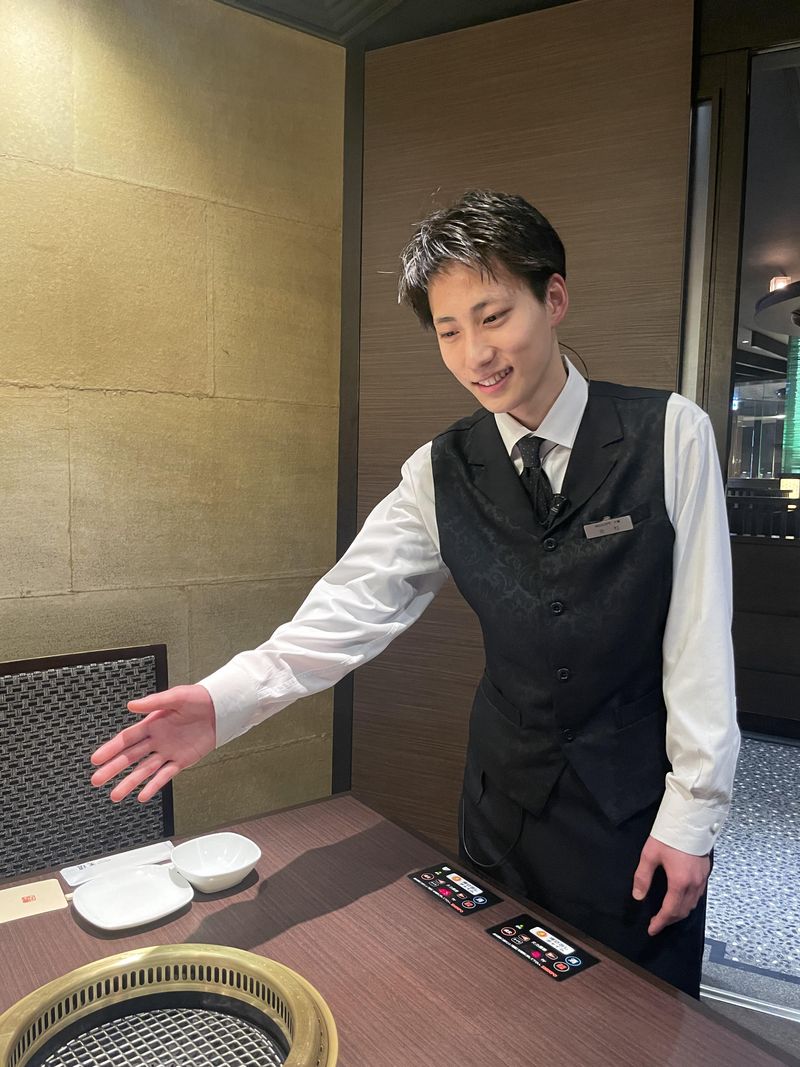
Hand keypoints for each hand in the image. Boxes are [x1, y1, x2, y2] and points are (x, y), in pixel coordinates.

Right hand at [90, 684, 215, 802]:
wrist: (222, 708)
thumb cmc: (199, 698)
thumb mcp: (176, 696)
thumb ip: (154, 702)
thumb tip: (131, 705)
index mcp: (152, 723)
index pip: (126, 739)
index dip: (110, 749)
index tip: (95, 759)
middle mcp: (157, 740)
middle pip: (130, 757)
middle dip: (113, 769)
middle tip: (96, 780)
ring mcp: (168, 752)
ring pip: (144, 770)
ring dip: (130, 782)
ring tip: (115, 795)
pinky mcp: (182, 761)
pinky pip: (165, 775)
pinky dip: (154, 786)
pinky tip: (142, 795)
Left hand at [632, 835, 709, 936]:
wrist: (691, 820)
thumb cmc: (669, 836)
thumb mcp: (650, 855)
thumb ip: (643, 877)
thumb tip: (638, 896)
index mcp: (679, 882)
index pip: (670, 910)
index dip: (660, 922)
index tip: (652, 929)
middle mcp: (694, 885)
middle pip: (683, 911)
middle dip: (670, 920)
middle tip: (657, 923)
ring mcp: (702, 879)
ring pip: (692, 905)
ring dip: (680, 913)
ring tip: (667, 914)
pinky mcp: (706, 873)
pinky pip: (698, 896)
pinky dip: (688, 903)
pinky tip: (680, 899)